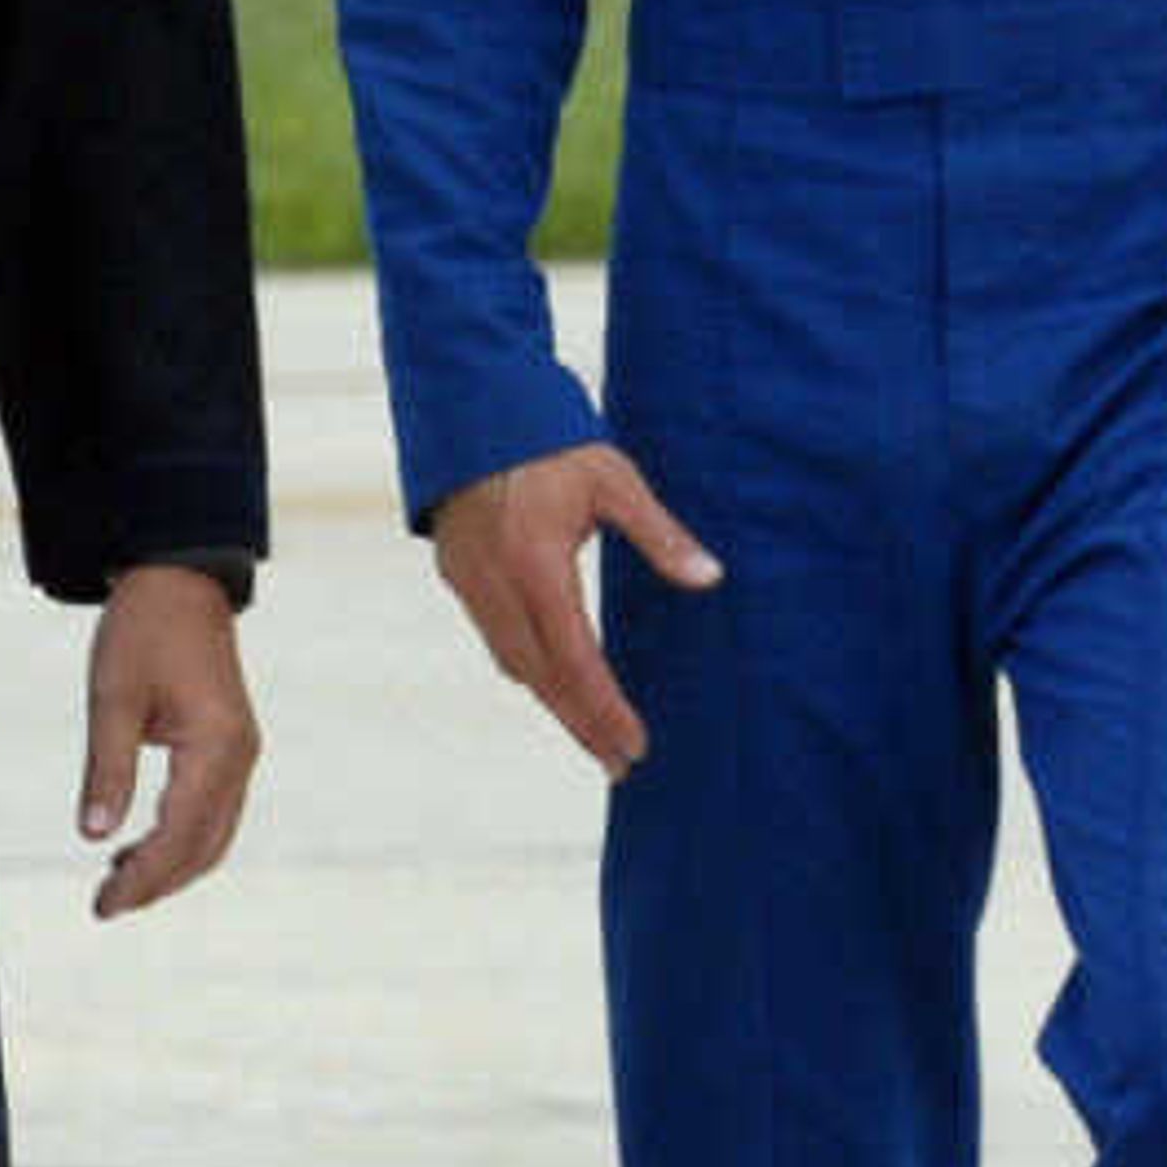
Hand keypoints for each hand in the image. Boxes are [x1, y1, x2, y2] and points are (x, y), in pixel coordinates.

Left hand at [78, 563, 261, 917]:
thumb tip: (93, 835)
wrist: (179, 581)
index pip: (178, 835)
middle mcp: (239, 758)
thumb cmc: (142, 631)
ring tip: (116, 883)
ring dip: (170, 866)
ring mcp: (241, 754)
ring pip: (213, 836)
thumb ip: (107, 769)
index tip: (103, 905)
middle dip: (157, 883)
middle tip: (104, 906)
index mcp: (215, 746)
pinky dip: (180, 840)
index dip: (142, 877)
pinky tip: (136, 845)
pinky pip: (213, 812)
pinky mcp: (232, 748)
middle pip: (203, 847)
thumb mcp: (112, 698)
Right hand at [431, 441, 721, 772]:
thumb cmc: (548, 438)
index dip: (604, 711)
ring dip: (553, 700)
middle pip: (542, 679)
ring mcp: (470, 583)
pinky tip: (554, 678)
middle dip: (581, 724)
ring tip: (593, 730)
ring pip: (513, 663)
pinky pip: (495, 639)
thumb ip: (660, 535)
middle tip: (620, 763)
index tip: (633, 747)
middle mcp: (496, 585)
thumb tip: (710, 579)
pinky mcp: (457, 575)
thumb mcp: (614, 480)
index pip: (575, 661)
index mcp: (536, 565)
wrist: (467, 404)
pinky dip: (528, 668)